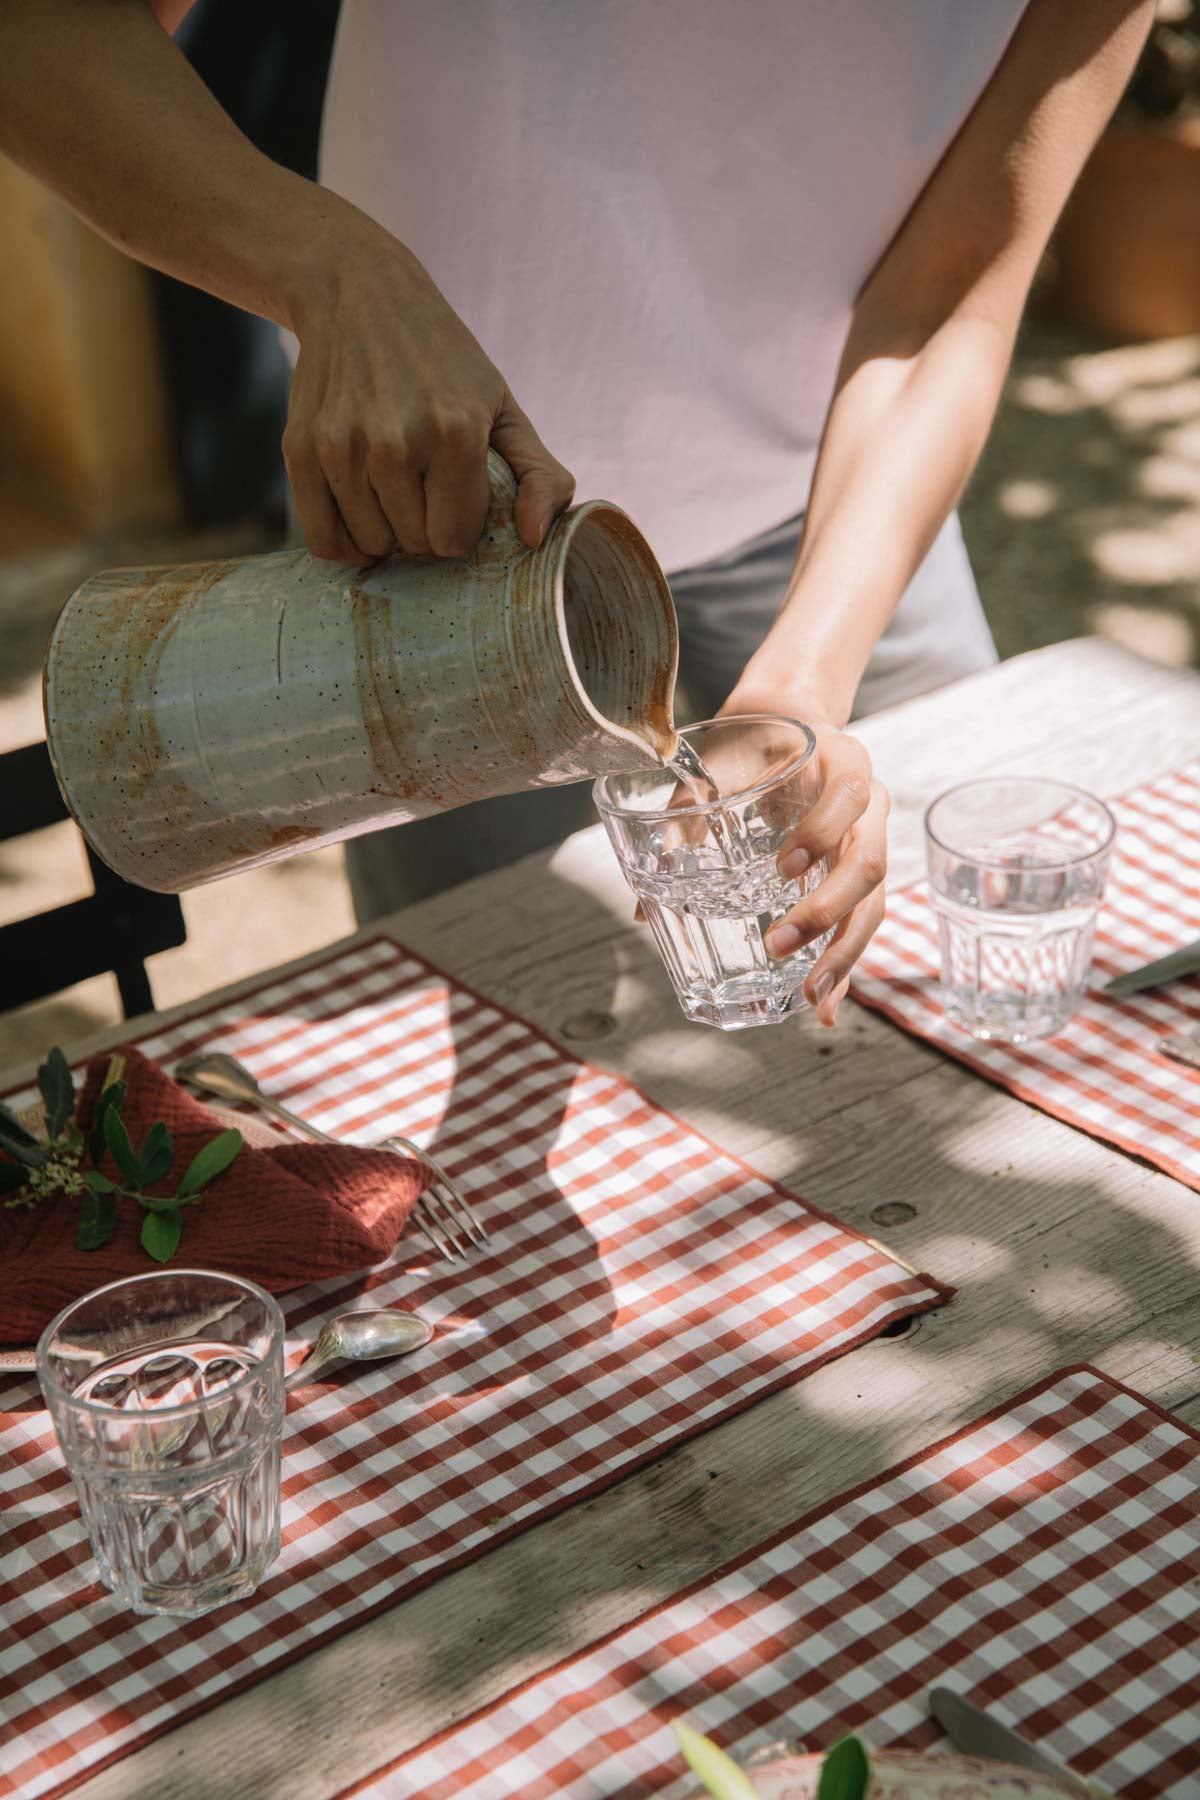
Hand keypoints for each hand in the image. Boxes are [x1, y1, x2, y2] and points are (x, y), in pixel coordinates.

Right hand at [283, 215, 574, 562]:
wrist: (358, 294)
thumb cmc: (444, 362)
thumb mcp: (504, 406)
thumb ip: (541, 476)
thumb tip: (534, 539)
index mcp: (455, 433)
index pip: (455, 538)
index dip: (458, 523)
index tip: (454, 491)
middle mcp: (396, 442)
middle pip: (414, 544)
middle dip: (423, 525)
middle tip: (421, 483)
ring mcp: (342, 446)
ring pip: (370, 544)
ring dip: (384, 529)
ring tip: (391, 485)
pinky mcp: (301, 449)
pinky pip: (324, 539)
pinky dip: (344, 540)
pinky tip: (359, 514)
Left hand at [719, 690, 888, 1026]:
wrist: (783, 723)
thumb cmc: (751, 743)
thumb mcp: (718, 763)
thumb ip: (686, 814)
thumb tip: (648, 888)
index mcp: (844, 760)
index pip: (850, 794)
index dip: (822, 832)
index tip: (783, 866)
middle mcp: (871, 804)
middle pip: (869, 862)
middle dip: (827, 909)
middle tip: (776, 943)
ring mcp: (870, 842)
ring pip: (873, 903)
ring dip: (842, 952)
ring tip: (810, 995)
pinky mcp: (858, 878)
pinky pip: (859, 924)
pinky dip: (843, 968)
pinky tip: (823, 1009)